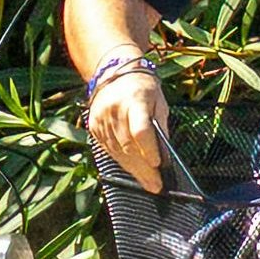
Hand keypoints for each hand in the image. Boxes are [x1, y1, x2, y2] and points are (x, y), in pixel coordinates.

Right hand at [85, 66, 173, 193]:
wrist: (115, 73)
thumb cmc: (144, 89)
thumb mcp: (159, 103)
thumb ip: (161, 128)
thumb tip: (165, 158)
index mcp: (134, 99)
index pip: (140, 130)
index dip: (149, 149)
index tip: (159, 164)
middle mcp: (114, 109)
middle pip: (128, 145)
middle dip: (144, 168)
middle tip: (156, 185)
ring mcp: (101, 118)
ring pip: (118, 151)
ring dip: (133, 170)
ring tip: (148, 183)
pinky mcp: (94, 126)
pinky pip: (109, 149)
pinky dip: (122, 161)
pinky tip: (133, 171)